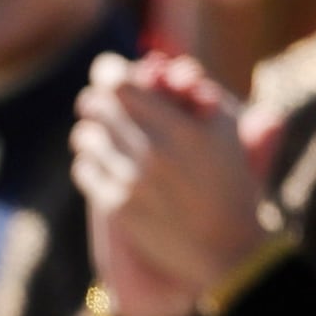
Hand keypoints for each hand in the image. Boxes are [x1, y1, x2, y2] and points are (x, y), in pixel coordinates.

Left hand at [72, 53, 270, 308]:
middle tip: (101, 103)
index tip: (109, 73)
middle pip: (94, 106)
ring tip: (104, 136)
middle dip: (98, 101)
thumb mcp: (223, 130)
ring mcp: (131, 182)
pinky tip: (108, 165)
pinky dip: (92, 163)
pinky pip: (84, 169)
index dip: (109, 73)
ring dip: (92, 132)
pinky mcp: (116, 207)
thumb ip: (190, 92)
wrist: (228, 251)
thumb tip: (150, 64)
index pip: (118, 84)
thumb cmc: (230, 182)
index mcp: (182, 129)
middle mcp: (152, 153)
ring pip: (84, 137)